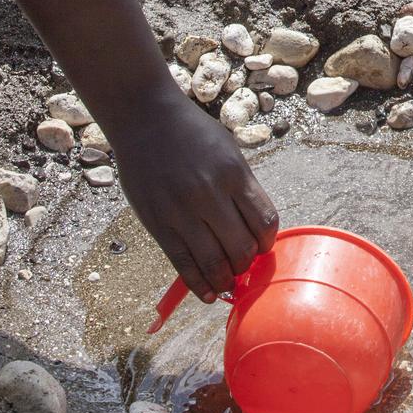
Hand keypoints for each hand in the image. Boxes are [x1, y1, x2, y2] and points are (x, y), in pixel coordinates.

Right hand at [106, 86, 280, 301]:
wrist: (145, 118)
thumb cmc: (192, 134)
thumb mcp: (229, 152)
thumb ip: (242, 189)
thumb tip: (256, 231)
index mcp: (234, 173)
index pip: (265, 222)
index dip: (268, 243)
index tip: (263, 247)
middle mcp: (210, 194)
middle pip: (242, 248)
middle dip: (247, 264)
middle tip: (243, 265)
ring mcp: (182, 211)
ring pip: (214, 263)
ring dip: (226, 280)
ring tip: (228, 281)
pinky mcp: (158, 224)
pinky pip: (183, 265)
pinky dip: (199, 286)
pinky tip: (209, 293)